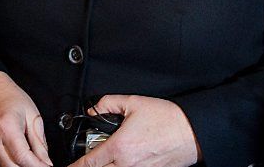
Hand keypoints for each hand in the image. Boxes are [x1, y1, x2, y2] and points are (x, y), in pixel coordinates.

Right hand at [0, 71, 52, 166]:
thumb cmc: (10, 98)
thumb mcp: (32, 115)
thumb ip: (39, 142)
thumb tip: (46, 161)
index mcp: (7, 126)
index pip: (23, 158)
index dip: (37, 166)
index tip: (46, 166)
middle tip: (38, 162)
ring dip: (18, 165)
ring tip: (26, 153)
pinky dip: (8, 162)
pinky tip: (14, 152)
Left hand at [66, 95, 199, 166]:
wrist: (192, 131)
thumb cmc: (167, 118)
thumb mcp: (133, 103)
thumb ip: (107, 104)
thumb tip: (93, 109)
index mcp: (120, 147)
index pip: (89, 163)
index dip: (76, 166)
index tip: (71, 166)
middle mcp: (128, 164)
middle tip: (90, 160)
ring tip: (107, 158)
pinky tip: (122, 160)